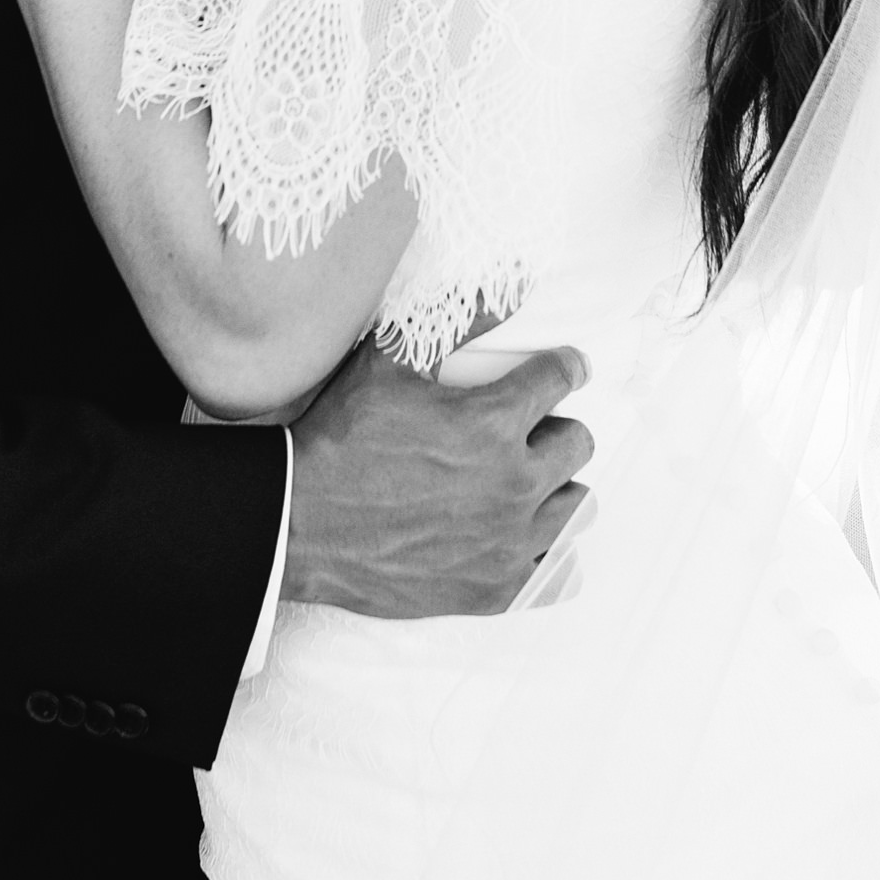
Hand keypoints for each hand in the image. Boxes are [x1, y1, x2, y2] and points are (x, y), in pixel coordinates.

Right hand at [281, 336, 594, 617]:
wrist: (300, 524)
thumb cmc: (340, 439)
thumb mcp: (386, 362)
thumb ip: (452, 323)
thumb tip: (504, 291)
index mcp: (493, 421)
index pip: (560, 379)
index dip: (566, 366)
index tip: (568, 367)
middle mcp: (514, 482)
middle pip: (579, 444)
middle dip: (557, 428)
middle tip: (530, 431)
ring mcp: (508, 542)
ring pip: (576, 507)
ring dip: (556, 488)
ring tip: (525, 483)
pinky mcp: (494, 588)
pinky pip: (555, 571)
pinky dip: (544, 550)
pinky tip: (520, 536)